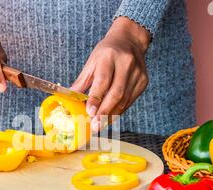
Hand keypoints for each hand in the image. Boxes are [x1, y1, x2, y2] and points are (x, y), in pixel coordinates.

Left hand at [71, 17, 150, 131]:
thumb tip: (68, 100)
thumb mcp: (91, 63)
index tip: (90, 113)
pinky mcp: (143, 81)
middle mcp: (126, 63)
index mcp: (109, 56)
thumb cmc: (106, 52)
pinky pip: (130, 101)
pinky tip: (110, 116)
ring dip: (112, 115)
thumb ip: (81, 82)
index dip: (96, 98)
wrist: (130, 40)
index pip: (103, 80)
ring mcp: (137, 73)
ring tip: (100, 125)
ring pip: (124, 100)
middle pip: (116, 93)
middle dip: (104, 112)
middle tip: (95, 126)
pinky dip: (119, 110)